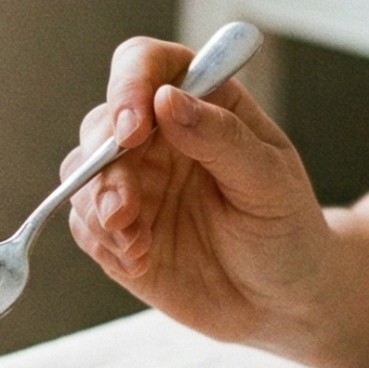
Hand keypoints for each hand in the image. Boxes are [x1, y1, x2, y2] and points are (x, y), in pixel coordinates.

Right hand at [65, 37, 325, 347]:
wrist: (281, 302)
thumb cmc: (286, 230)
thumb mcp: (269, 181)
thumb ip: (222, 138)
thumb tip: (168, 99)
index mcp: (200, 102)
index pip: (144, 65)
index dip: (128, 86)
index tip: (133, 129)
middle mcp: (157, 136)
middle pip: (101, 124)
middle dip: (104, 166)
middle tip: (124, 209)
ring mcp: (133, 182)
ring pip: (82, 174)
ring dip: (98, 208)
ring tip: (137, 245)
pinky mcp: (116, 229)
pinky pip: (84, 225)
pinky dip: (104, 243)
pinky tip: (140, 261)